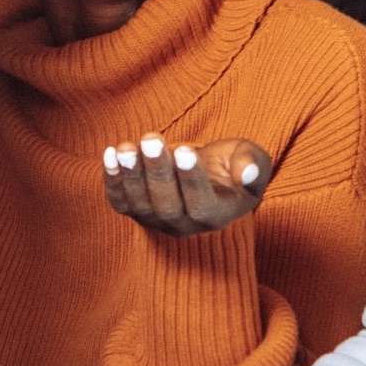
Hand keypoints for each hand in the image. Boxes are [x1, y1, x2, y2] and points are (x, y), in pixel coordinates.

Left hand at [103, 134, 272, 235]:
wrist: (205, 172)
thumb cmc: (232, 164)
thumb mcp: (252, 159)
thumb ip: (254, 165)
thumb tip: (249, 172)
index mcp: (217, 217)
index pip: (201, 206)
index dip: (192, 180)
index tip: (186, 151)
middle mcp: (185, 226)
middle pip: (167, 206)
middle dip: (158, 172)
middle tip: (152, 139)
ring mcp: (157, 221)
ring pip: (141, 205)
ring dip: (132, 175)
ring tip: (128, 146)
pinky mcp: (136, 211)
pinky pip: (120, 202)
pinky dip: (112, 180)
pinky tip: (111, 153)